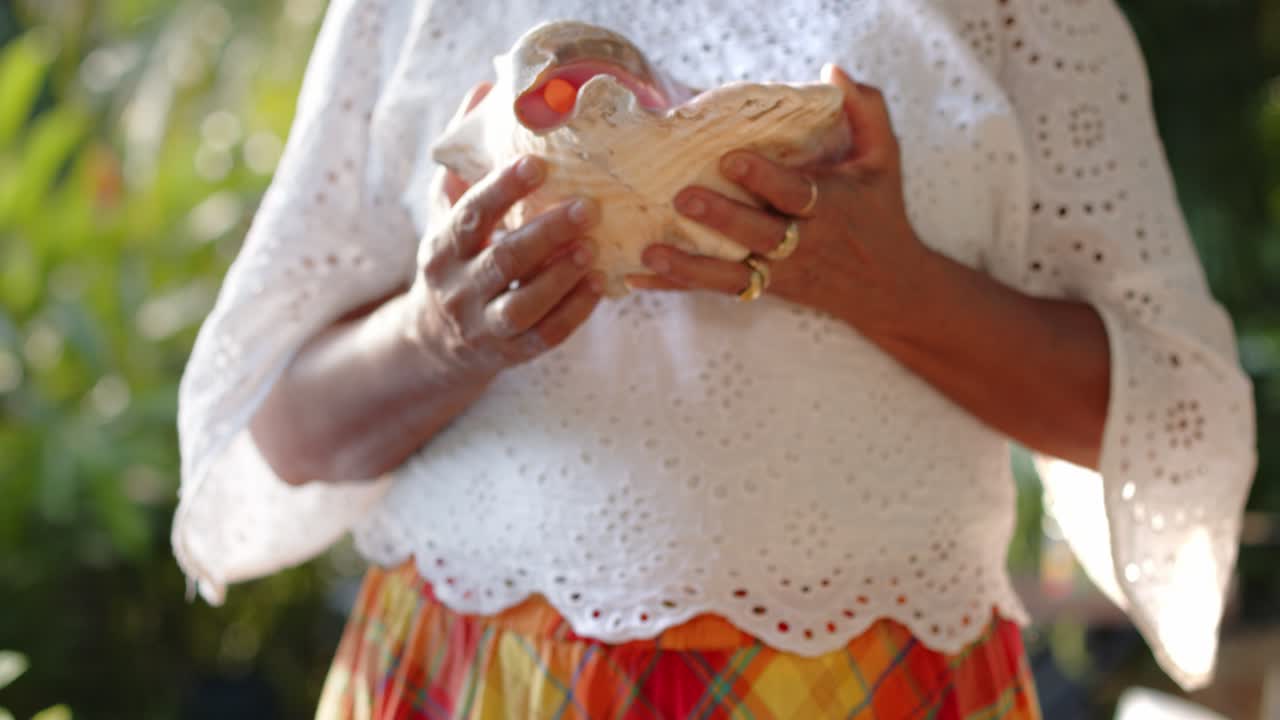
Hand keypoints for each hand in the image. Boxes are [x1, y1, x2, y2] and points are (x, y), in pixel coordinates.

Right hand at [409, 83, 605, 378]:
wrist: (436, 340)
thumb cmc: (456, 257)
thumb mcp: (449, 210)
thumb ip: (468, 159)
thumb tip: (485, 90)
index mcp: (443, 245)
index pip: (471, 213)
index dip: (502, 188)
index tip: (538, 163)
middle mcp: (458, 286)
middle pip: (502, 259)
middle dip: (545, 234)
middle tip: (587, 207)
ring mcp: (484, 324)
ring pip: (523, 304)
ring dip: (560, 277)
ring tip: (593, 248)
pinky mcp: (511, 352)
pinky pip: (545, 335)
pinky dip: (574, 312)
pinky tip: (599, 285)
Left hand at [626, 65, 931, 342]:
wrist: (888, 288)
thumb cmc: (880, 214)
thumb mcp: (884, 160)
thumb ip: (865, 113)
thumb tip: (832, 72)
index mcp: (830, 208)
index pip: (796, 194)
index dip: (765, 179)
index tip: (732, 158)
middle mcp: (804, 244)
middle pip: (760, 236)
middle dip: (722, 218)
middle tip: (684, 197)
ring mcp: (781, 271)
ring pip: (733, 275)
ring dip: (690, 267)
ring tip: (652, 251)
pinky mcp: (764, 289)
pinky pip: (718, 290)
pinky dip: (678, 287)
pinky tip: (638, 278)